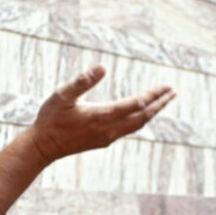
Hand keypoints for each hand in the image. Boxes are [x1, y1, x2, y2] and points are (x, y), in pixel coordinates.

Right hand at [28, 65, 174, 164]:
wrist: (42, 147)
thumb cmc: (50, 119)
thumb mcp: (62, 96)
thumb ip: (82, 81)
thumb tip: (103, 67)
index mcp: (101, 116)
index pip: (136, 104)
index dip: (153, 95)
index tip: (167, 86)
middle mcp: (109, 129)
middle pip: (142, 116)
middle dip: (159, 104)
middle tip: (173, 92)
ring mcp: (107, 137)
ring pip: (137, 125)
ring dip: (152, 112)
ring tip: (163, 101)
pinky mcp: (103, 141)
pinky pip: (129, 129)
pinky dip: (140, 119)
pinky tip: (141, 114)